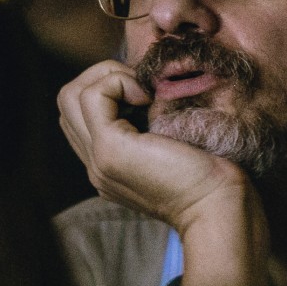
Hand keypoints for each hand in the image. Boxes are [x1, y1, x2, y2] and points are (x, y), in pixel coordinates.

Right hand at [58, 60, 247, 231]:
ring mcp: (98, 160)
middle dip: (103, 78)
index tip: (147, 96)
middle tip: (143, 88)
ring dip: (107, 78)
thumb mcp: (171, 145)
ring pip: (70, 95)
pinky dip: (118, 83)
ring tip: (143, 93)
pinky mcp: (109, 150)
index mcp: (108, 165)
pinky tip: (148, 99)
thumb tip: (145, 84)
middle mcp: (95, 165)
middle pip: (67, 101)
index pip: (79, 114)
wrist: (219, 208)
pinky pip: (92, 96)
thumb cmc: (212, 175)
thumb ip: (149, 125)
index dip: (108, 90)